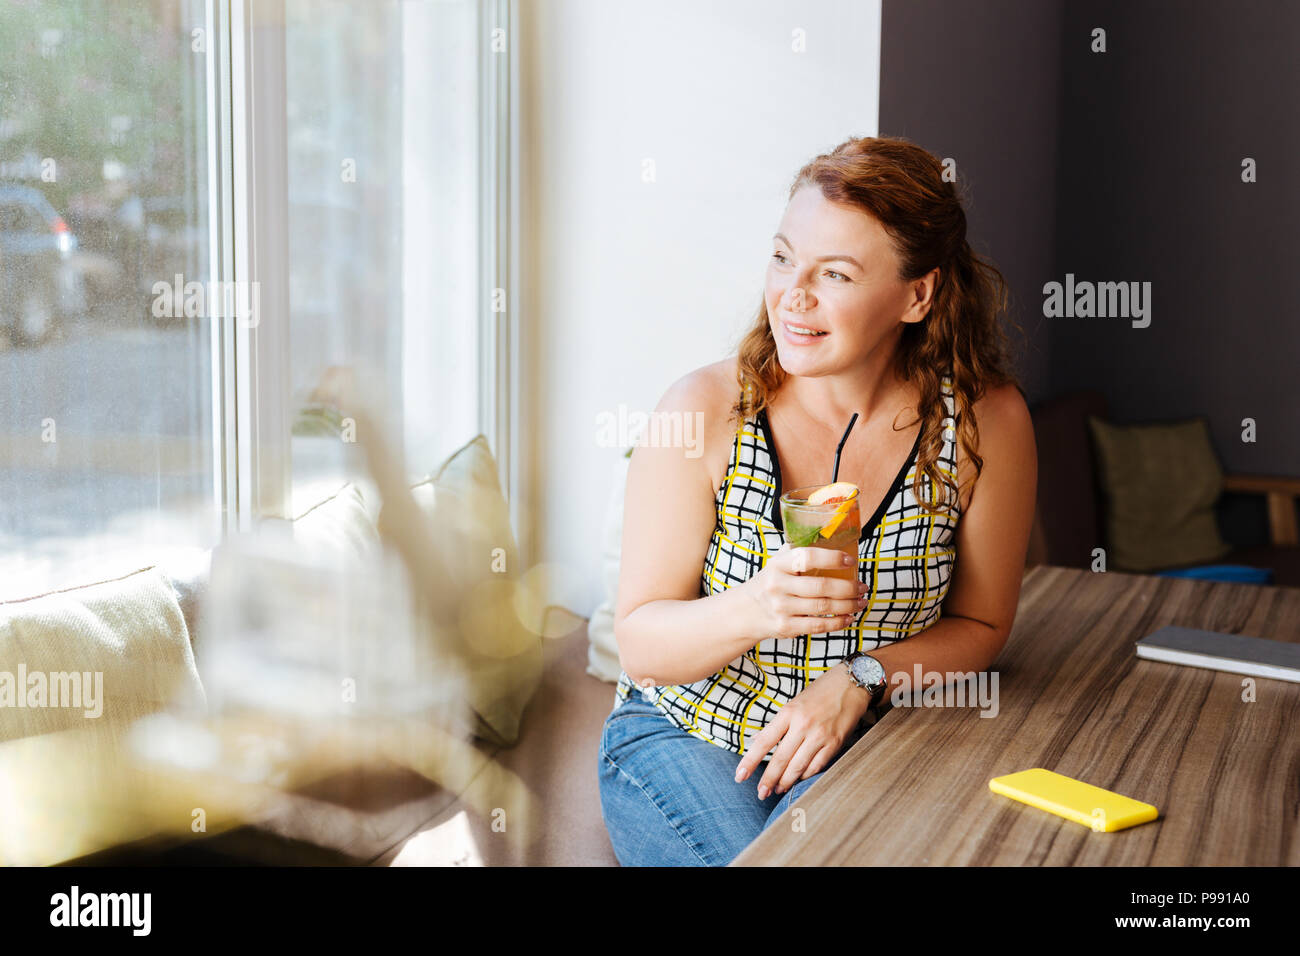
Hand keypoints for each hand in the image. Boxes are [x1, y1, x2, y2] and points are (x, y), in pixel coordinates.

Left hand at [734, 662, 869, 798]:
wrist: (851, 684)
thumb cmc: (820, 692)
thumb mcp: (794, 703)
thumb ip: (778, 724)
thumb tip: (758, 741)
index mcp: (788, 713)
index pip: (764, 741)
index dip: (750, 761)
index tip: (740, 776)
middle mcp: (803, 725)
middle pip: (780, 759)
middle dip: (768, 780)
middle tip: (760, 794)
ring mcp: (819, 735)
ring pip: (798, 767)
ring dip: (786, 782)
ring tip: (777, 790)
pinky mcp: (835, 743)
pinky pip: (817, 766)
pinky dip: (805, 775)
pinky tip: (798, 780)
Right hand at [737, 542, 868, 639]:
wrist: (745, 611)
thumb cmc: (769, 583)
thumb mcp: (776, 563)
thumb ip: (797, 552)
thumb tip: (830, 537)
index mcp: (778, 564)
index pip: (808, 557)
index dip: (833, 558)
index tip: (851, 562)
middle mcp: (778, 585)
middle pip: (822, 586)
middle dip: (849, 587)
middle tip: (862, 586)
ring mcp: (782, 608)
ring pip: (824, 607)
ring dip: (849, 605)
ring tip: (861, 601)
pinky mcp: (786, 627)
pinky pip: (818, 626)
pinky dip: (838, 622)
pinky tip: (849, 617)